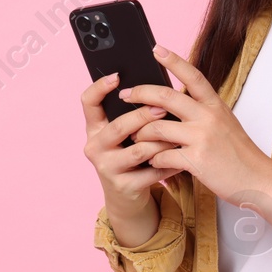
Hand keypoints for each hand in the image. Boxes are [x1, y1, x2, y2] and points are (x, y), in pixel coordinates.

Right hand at [80, 71, 179, 218]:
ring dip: (162, 141)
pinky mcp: (124, 186)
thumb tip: (157, 87)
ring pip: (139, 150)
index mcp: (94, 129)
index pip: (88, 102)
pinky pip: (152, 170)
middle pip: (118, 126)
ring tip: (180, 134)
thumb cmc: (130, 156)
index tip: (117, 75)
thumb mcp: (124, 135)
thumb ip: (130, 114)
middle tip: (163, 108)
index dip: (99, 87)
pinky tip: (183, 155)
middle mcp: (95, 147)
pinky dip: (170, 161)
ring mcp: (107, 168)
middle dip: (142, 115)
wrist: (126, 196)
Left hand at [124, 45, 271, 210]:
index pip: (193, 76)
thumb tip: (175, 103)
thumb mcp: (225, 124)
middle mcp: (208, 117)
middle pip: (166, 96)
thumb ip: (203, 112)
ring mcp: (202, 138)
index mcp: (216, 106)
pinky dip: (153, 158)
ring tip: (135, 137)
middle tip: (125, 94)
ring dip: (141, 133)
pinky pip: (163, 155)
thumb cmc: (240, 155)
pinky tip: (153, 160)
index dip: (173, 61)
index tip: (156, 49)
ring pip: (157, 128)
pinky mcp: (197, 160)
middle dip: (140, 93)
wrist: (259, 181)